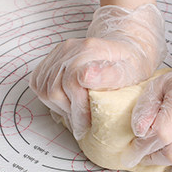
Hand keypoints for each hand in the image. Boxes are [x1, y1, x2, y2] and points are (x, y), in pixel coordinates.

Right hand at [28, 4, 165, 138]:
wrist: (126, 47)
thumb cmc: (131, 64)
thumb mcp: (132, 71)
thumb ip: (110, 75)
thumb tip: (85, 76)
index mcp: (90, 49)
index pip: (71, 84)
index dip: (79, 109)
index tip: (88, 125)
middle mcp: (70, 48)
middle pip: (54, 89)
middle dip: (70, 112)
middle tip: (84, 124)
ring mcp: (59, 51)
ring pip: (44, 89)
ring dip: (60, 107)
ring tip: (77, 113)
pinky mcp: (52, 58)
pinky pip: (39, 83)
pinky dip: (50, 98)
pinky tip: (67, 102)